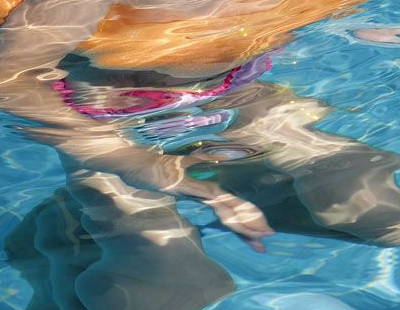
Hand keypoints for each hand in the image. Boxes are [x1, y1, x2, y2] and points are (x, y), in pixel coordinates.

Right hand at [74, 146, 273, 251]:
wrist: (131, 160)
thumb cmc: (149, 170)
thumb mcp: (173, 182)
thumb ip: (189, 185)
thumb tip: (201, 192)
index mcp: (203, 186)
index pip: (229, 204)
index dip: (244, 217)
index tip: (258, 233)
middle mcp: (204, 183)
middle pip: (233, 205)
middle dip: (251, 222)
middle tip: (268, 238)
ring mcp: (196, 182)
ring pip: (226, 203)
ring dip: (243, 220)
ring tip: (258, 235)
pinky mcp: (186, 182)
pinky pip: (209, 196)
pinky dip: (223, 207)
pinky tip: (233, 219)